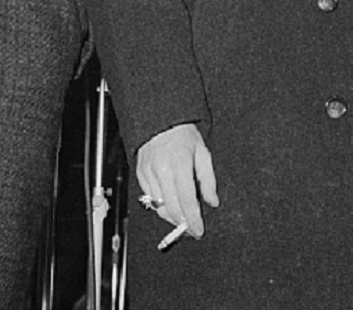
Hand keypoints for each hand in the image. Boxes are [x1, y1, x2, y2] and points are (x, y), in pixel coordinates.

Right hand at [135, 123, 217, 239]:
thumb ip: (208, 179)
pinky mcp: (140, 174)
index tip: (199, 230)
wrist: (161, 121)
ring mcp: (148, 172)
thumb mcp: (203, 152)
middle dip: (182, 223)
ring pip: (158, 206)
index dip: (193, 219)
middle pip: (171, 207)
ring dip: (171, 217)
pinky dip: (159, 206)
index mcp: (180, 162)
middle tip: (192, 230)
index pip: (187, 199)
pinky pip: (148, 198)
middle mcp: (161, 169)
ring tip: (182, 220)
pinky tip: (169, 206)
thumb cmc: (184, 135)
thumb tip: (213, 202)